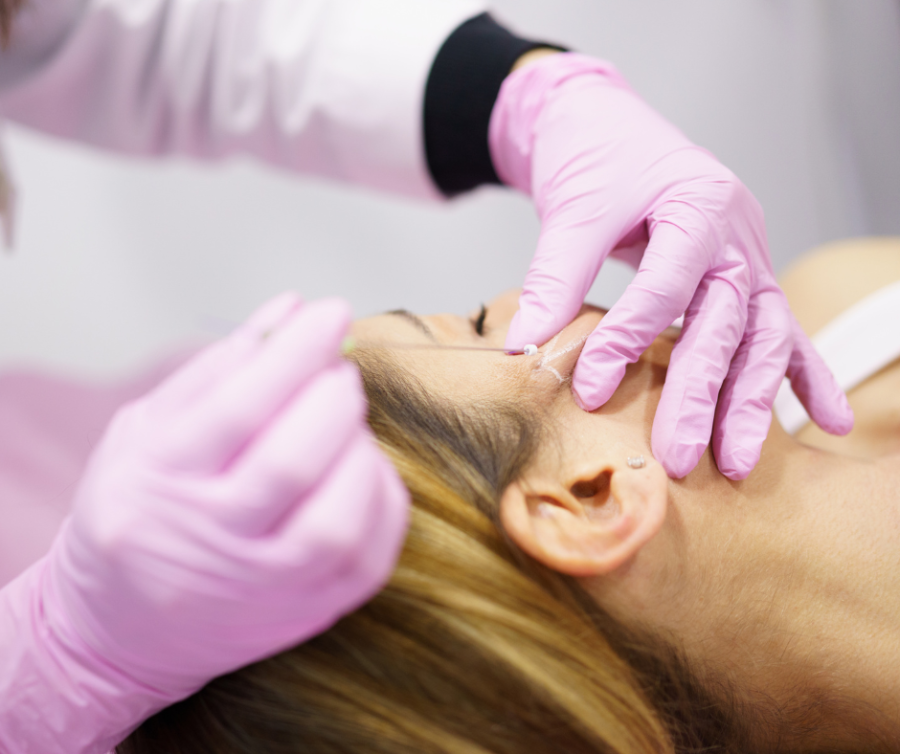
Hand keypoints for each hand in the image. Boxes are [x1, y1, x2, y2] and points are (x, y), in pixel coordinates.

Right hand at [0, 293, 407, 753]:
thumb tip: (290, 310)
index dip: (295, 353)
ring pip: (335, 522)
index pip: (239, 409)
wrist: (118, 628)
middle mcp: (208, 541)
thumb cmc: (137, 508)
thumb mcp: (147, 428)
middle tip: (339, 373)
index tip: (331, 313)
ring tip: (348, 424)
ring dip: (361, 452)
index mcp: (159, 480)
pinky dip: (382, 499)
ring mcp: (260, 588)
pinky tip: (364, 468)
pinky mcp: (305, 614)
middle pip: (291, 464)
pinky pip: (368, 557)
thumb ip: (219, 367)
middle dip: (334, 399)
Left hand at [491, 53, 852, 478]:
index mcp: (699, 205)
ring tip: (741, 463)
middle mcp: (737, 235)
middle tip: (679, 457)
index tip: (592, 390)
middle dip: (704, 396)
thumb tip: (526, 347)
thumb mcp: (573, 207)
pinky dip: (805, 376)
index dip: (629, 341)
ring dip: (753, 403)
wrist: (607, 124)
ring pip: (764, 337)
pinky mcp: (743, 277)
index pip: (667, 287)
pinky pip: (783, 329)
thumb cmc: (596, 155)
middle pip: (728, 324)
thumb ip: (556, 277)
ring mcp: (748, 258)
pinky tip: (828, 422)